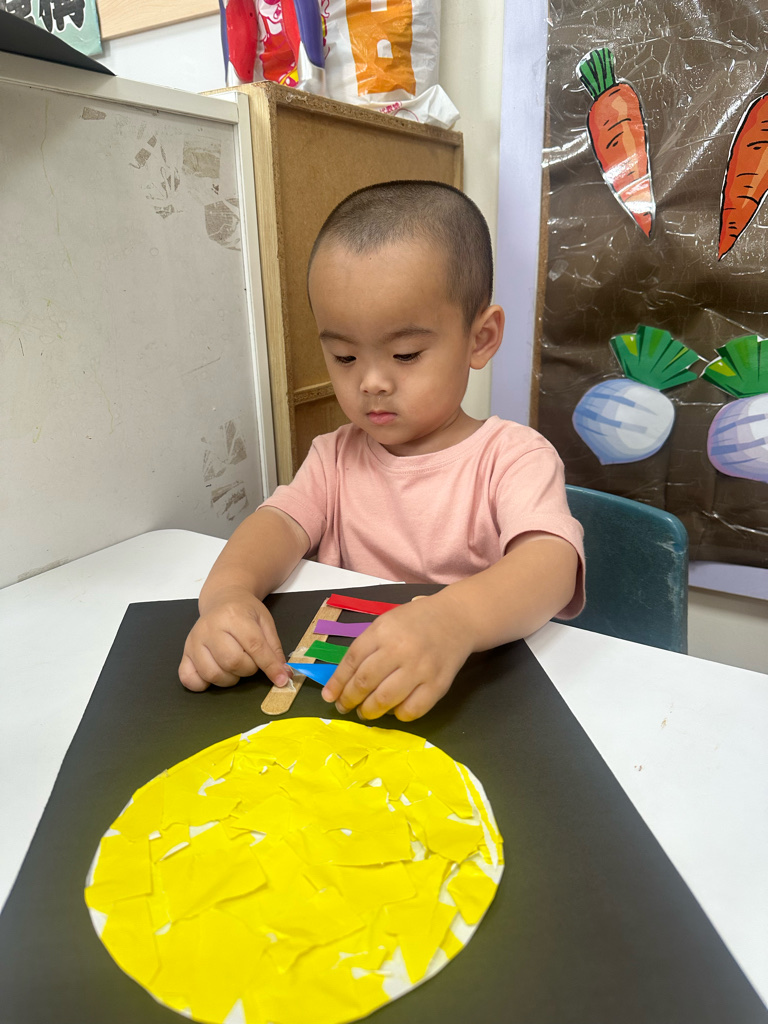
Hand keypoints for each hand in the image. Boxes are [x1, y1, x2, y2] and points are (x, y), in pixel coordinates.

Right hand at [178, 587, 290, 691]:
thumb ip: (274, 649)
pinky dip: (202, 684)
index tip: (281, 679)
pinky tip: (215, 673)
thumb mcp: (265, 622)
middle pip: (232, 662)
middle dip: (248, 669)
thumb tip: (283, 675)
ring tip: (235, 666)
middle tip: (251, 662)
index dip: (269, 666)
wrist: (222, 599)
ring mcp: (195, 640)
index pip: (254, 646)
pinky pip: (189, 678)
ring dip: (230, 678)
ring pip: (213, 673)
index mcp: (234, 616)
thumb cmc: (244, 611)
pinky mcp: (185, 652)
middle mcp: (210, 627)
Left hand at [321, 594, 471, 720]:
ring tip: (365, 712)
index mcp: (383, 630)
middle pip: (365, 682)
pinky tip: (393, 710)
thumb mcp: (386, 623)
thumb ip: (366, 647)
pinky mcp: (438, 685)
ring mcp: (420, 668)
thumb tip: (342, 680)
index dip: (337, 682)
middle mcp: (400, 649)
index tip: (329, 696)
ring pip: (385, 700)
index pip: (352, 661)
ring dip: (369, 711)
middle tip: (345, 707)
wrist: (457, 619)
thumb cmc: (415, 622)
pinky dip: (398, 715)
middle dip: (350, 699)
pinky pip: (412, 710)